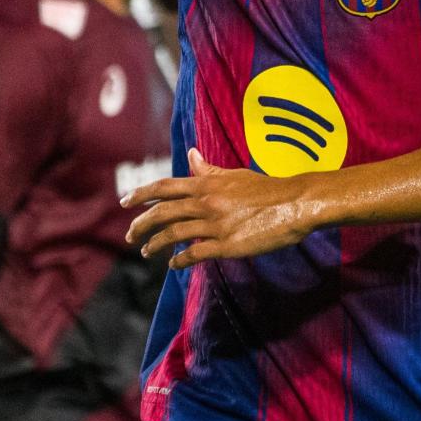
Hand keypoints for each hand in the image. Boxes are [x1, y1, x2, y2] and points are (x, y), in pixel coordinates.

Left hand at [124, 148, 318, 267]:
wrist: (295, 204)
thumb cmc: (266, 188)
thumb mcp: (234, 175)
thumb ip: (208, 170)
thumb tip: (191, 156)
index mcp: (206, 184)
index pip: (163, 187)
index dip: (140, 194)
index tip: (125, 202)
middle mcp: (206, 202)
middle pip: (162, 213)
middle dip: (140, 225)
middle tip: (130, 235)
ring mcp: (215, 224)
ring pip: (173, 235)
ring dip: (155, 245)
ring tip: (146, 251)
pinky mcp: (227, 245)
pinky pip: (195, 254)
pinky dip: (179, 260)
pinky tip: (173, 265)